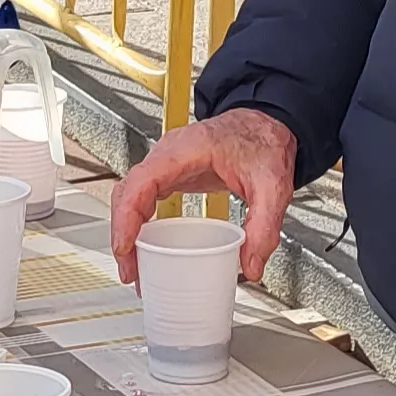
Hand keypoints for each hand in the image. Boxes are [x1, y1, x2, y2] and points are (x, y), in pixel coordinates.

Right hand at [110, 107, 296, 282]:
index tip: (126, 247)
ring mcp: (166, 163)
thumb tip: (250, 266)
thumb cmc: (263, 142)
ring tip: (135, 267)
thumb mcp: (272, 186)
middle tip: (131, 270)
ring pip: (129, 196)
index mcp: (186, 151)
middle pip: (127, 193)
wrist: (266, 125)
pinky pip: (142, 198)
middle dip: (122, 234)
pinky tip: (145, 248)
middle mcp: (168, 154)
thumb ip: (264, 226)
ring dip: (126, 232)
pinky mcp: (170, 174)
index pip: (142, 182)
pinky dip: (137, 224)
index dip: (127, 217)